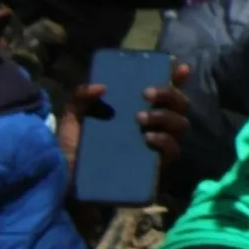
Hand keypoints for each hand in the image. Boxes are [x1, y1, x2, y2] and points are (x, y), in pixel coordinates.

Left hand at [60, 64, 191, 175]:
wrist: (68, 181)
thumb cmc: (74, 148)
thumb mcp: (73, 118)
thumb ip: (81, 97)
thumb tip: (102, 86)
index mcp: (139, 109)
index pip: (166, 91)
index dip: (178, 78)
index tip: (180, 67)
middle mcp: (155, 125)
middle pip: (180, 104)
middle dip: (168, 93)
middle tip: (146, 94)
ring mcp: (158, 145)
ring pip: (180, 124)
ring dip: (164, 116)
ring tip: (139, 118)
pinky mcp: (157, 166)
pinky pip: (173, 150)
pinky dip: (164, 140)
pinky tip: (149, 138)